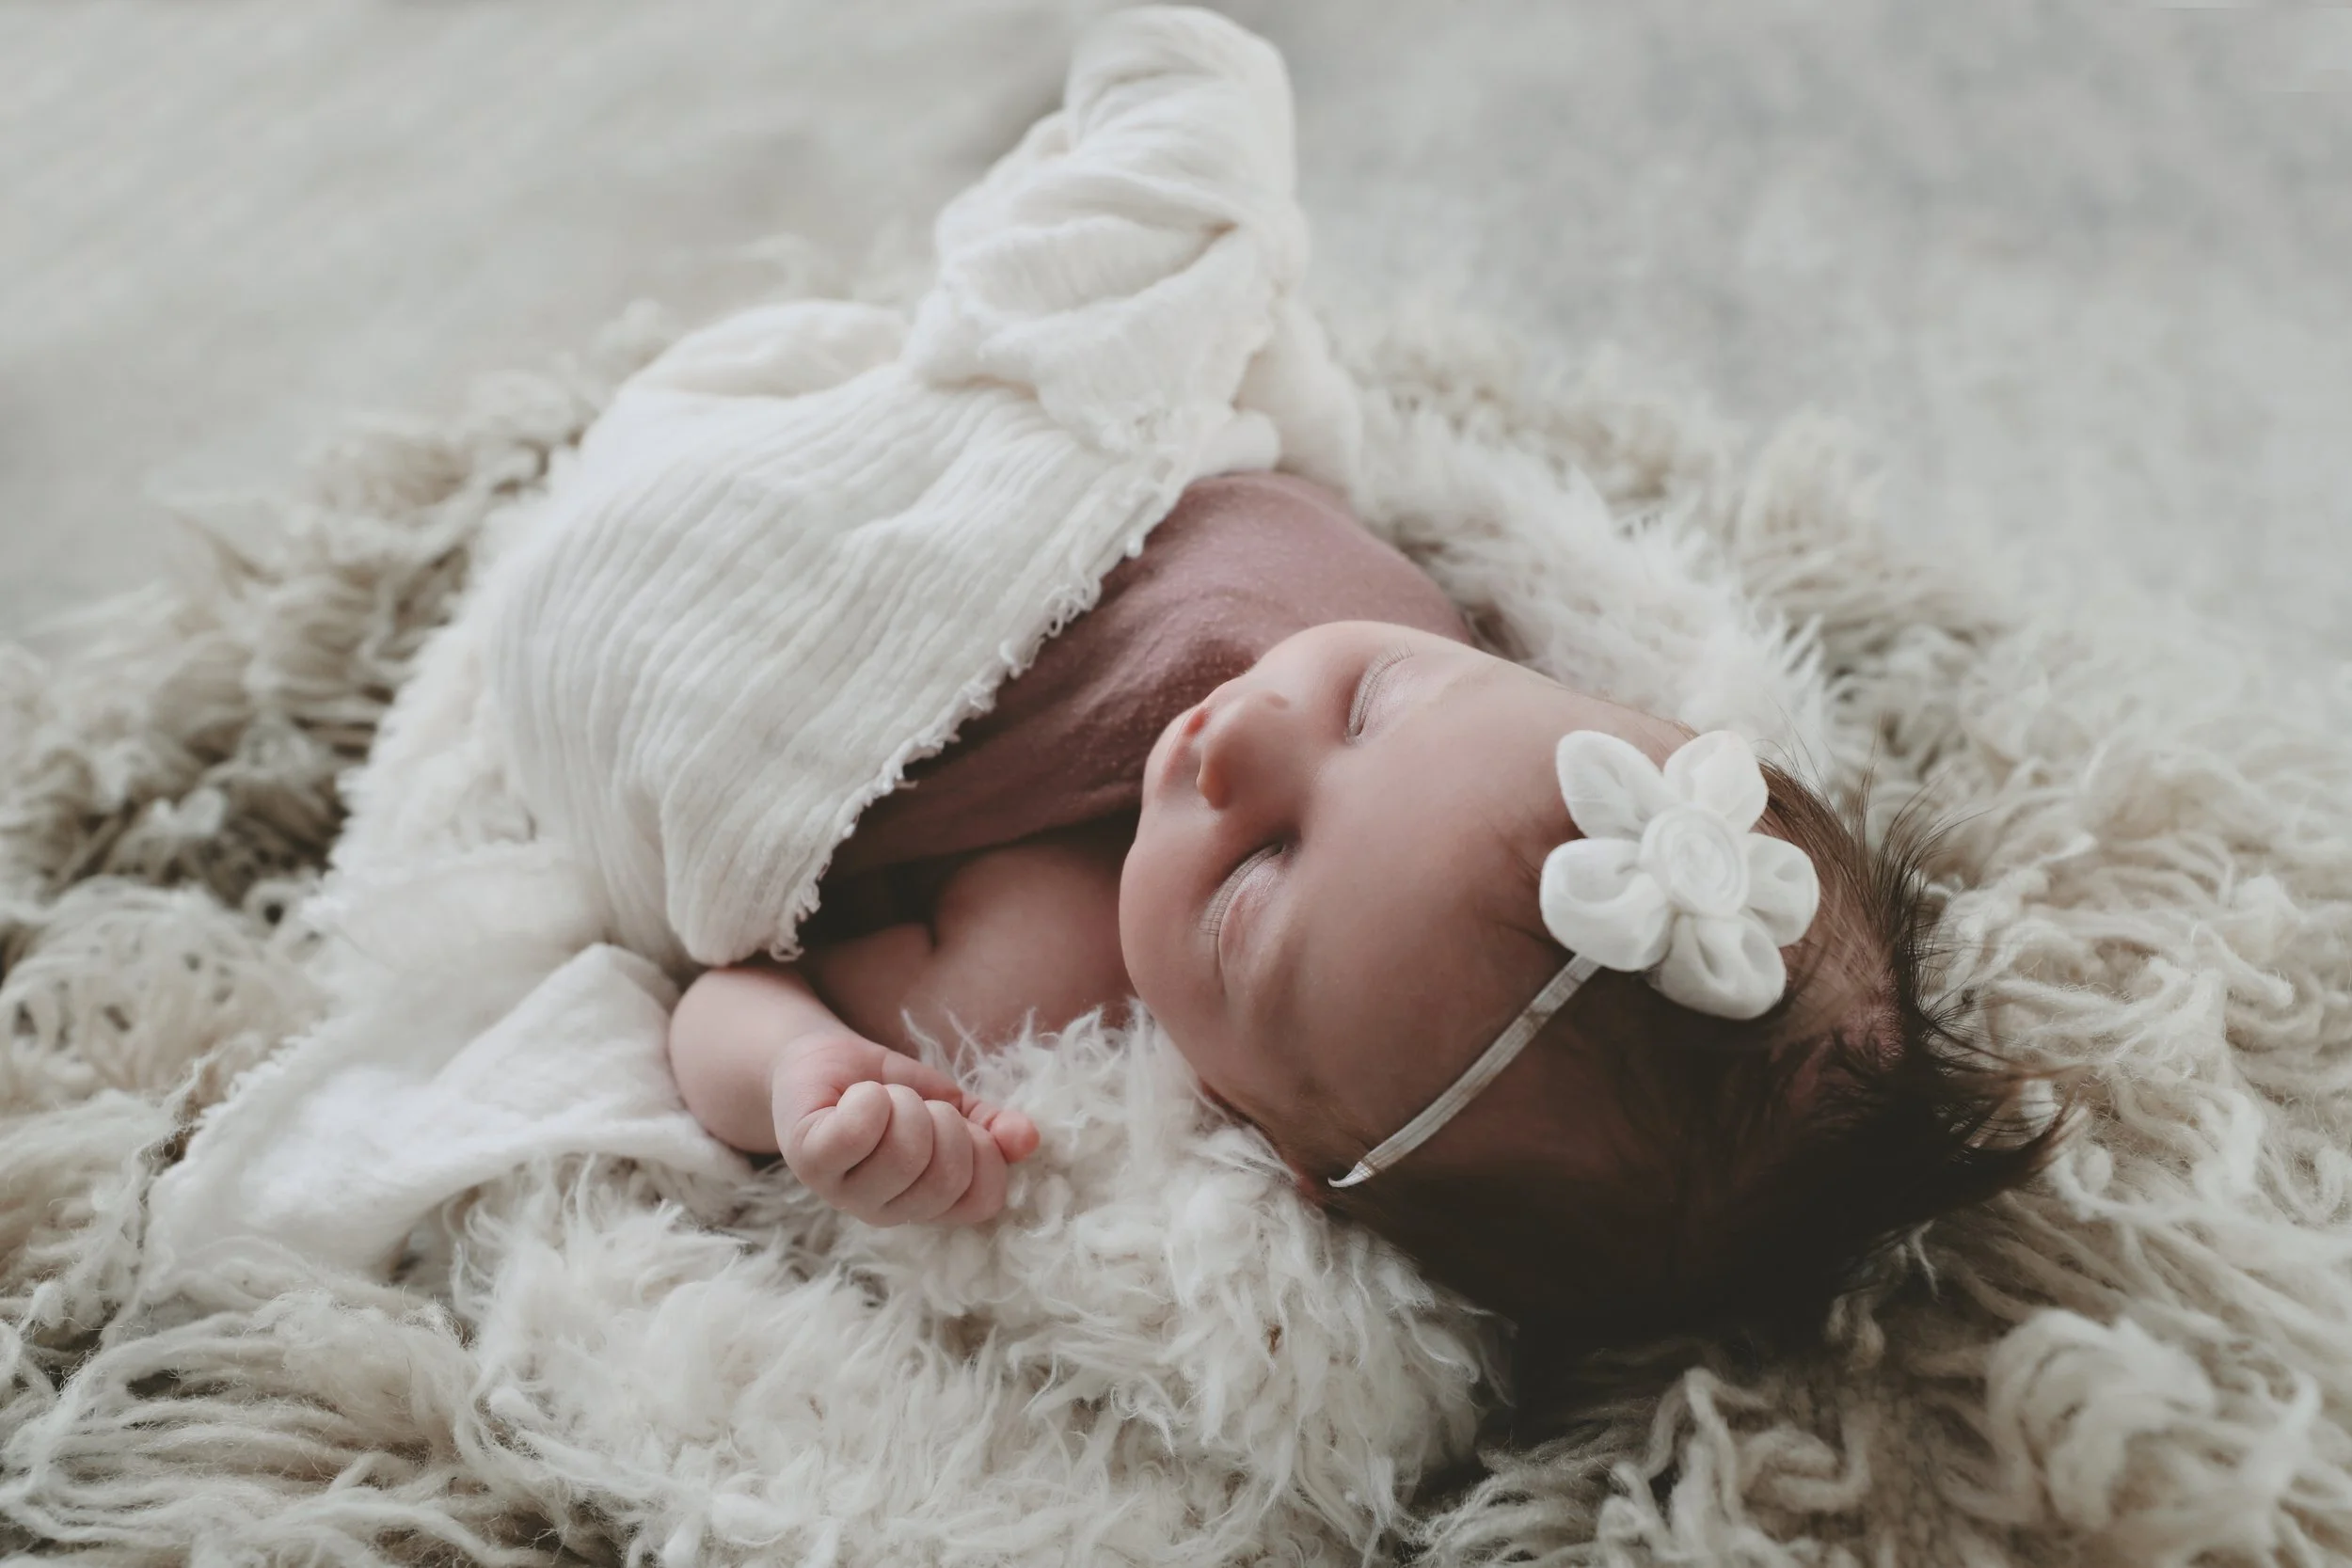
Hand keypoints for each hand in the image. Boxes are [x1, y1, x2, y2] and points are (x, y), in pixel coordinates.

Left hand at [771, 1033, 1039, 1225]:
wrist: (820, 1062)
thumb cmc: (886, 1091)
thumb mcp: (949, 1104)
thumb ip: (991, 1126)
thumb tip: (1029, 1139)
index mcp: (925, 1202)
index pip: (982, 1200)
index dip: (985, 1152)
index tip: (960, 1122)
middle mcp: (885, 1209)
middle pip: (946, 1175)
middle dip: (942, 1119)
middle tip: (916, 1105)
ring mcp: (843, 1190)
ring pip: (904, 1153)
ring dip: (902, 1103)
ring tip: (883, 1099)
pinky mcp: (809, 1157)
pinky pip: (856, 1133)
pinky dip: (869, 1100)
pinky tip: (859, 1096)